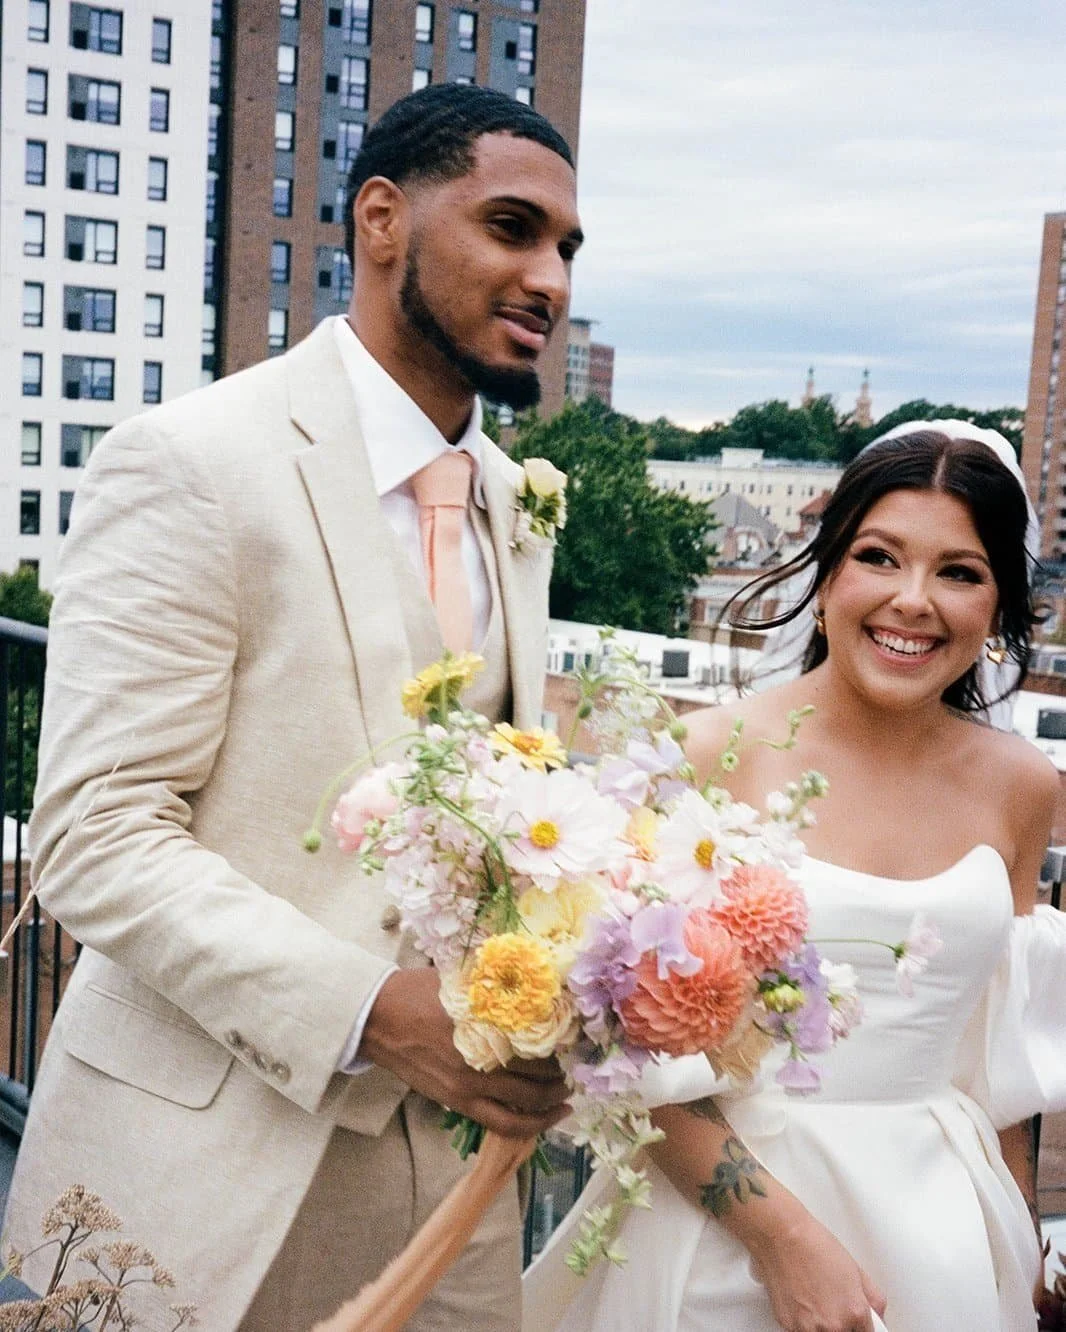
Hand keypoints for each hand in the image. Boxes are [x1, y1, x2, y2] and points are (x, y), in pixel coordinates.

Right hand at [358, 968, 569, 1138]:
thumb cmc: (419, 990)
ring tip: (568, 1091)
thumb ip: (498, 981)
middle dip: (564, 1071)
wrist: (378, 1018)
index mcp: (485, 1022)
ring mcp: (469, 1085)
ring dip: (554, 1099)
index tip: (579, 1036)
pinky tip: (549, 1115)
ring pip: (527, 1103)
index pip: (541, 1037)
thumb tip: (536, 972)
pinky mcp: (458, 1102)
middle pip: (540, 1072)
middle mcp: (482, 1057)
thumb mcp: (463, 976)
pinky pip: (503, 1122)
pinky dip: (531, 1124)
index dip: (566, 1039)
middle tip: (577, 1063)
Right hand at [747, 1211, 886, 1331]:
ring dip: (822, 1325)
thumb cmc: (814, 1245)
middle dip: (844, 1325)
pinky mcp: (789, 1327)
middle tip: (834, 1305)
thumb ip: (872, 1299)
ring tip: (816, 1300)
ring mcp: (809, 1329)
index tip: (858, 1323)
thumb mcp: (856, 1269)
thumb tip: (877, 1317)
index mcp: (855, 1312)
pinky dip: (804, 1322)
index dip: (862, 1326)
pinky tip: (802, 1300)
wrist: (781, 1235)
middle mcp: (834, 1326)